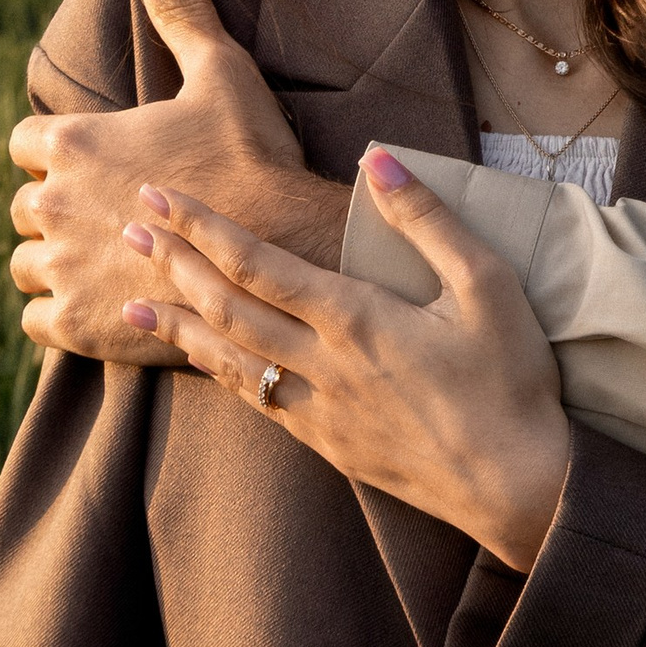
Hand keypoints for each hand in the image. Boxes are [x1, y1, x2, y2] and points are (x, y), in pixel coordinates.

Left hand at [9, 0, 348, 365]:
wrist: (281, 248)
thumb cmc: (252, 157)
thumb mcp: (220, 73)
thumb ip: (182, 15)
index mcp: (74, 141)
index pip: (26, 142)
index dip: (56, 151)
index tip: (91, 164)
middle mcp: (54, 202)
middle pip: (25, 205)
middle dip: (55, 208)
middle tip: (104, 216)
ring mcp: (61, 266)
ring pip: (25, 264)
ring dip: (52, 262)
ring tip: (95, 263)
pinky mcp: (76, 322)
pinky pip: (35, 319)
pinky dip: (55, 314)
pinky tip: (93, 307)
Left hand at [120, 151, 572, 570]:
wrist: (519, 488)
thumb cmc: (512, 383)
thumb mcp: (488, 287)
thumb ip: (428, 220)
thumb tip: (377, 158)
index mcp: (356, 320)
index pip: (257, 263)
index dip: (201, 226)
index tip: (157, 196)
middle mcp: (323, 364)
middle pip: (228, 307)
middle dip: (174, 263)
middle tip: (126, 229)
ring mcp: (320, 411)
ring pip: (230, 360)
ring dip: (179, 323)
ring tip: (133, 298)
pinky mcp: (327, 445)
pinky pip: (255, 401)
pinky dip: (216, 372)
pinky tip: (200, 359)